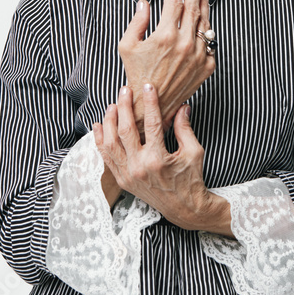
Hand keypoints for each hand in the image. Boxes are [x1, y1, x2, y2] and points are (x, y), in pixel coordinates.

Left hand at [93, 83, 231, 235]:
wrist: (184, 208)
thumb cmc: (191, 179)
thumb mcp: (194, 151)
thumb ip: (184, 128)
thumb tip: (182, 106)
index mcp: (158, 159)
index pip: (152, 124)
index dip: (150, 102)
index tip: (148, 86)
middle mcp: (139, 167)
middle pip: (125, 130)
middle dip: (124, 106)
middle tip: (125, 90)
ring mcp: (128, 175)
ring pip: (110, 143)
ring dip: (109, 121)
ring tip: (113, 105)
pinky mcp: (122, 180)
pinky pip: (106, 157)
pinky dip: (100, 140)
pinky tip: (99, 125)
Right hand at [118, 0, 215, 132]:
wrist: (153, 103)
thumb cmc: (137, 74)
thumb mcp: (128, 45)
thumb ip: (137, 21)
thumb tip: (145, 3)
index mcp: (165, 36)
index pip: (174, 2)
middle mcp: (185, 43)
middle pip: (193, 8)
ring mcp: (198, 55)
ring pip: (205, 23)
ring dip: (205, 6)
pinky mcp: (207, 66)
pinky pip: (211, 42)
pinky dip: (208, 29)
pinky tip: (205, 21)